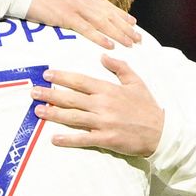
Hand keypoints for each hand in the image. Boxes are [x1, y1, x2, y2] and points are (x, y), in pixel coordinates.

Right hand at [27, 0, 140, 48]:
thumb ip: (68, 0)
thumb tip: (73, 6)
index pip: (105, 5)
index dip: (120, 14)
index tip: (133, 22)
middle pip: (108, 14)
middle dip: (125, 27)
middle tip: (138, 37)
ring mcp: (74, 8)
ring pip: (102, 22)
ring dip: (118, 34)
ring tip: (131, 43)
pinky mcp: (65, 17)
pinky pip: (86, 29)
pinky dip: (99, 38)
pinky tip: (110, 45)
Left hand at [31, 54, 163, 156]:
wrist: (162, 132)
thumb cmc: (147, 107)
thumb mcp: (136, 82)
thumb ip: (119, 67)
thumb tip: (103, 55)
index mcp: (108, 90)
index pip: (80, 81)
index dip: (62, 77)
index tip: (47, 74)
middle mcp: (103, 105)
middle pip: (71, 98)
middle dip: (50, 94)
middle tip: (34, 92)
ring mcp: (104, 122)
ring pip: (73, 117)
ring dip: (54, 114)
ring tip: (38, 111)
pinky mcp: (106, 139)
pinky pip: (83, 139)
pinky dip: (68, 139)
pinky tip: (54, 139)